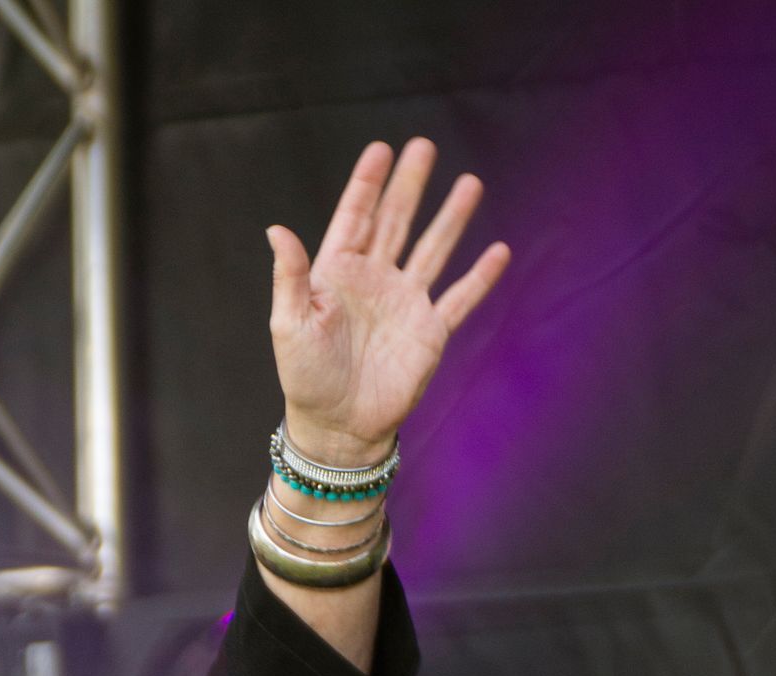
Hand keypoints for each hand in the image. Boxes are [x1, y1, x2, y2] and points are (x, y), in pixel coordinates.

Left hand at [266, 137, 510, 462]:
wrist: (337, 428)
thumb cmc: (306, 379)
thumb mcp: (289, 325)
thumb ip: (290, 276)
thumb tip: (276, 229)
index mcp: (338, 274)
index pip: (355, 218)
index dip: (367, 184)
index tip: (381, 149)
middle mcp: (374, 281)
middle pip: (396, 222)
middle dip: (410, 185)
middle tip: (424, 146)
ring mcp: (405, 304)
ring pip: (432, 250)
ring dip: (451, 218)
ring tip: (469, 183)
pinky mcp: (429, 332)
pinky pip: (459, 298)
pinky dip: (479, 277)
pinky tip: (498, 251)